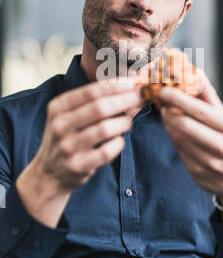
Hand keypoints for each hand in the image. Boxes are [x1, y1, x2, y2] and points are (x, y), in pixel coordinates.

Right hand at [16, 80, 142, 226]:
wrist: (49, 173)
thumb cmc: (66, 136)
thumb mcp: (67, 114)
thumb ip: (90, 100)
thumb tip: (125, 84)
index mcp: (58, 107)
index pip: (90, 92)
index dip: (114, 86)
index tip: (131, 83)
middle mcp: (60, 125)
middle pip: (99, 108)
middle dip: (124, 100)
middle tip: (139, 98)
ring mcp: (68, 147)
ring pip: (105, 129)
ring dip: (123, 123)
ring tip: (128, 122)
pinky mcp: (78, 165)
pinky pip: (107, 151)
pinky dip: (118, 144)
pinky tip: (118, 140)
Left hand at [158, 73, 222, 209]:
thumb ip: (211, 99)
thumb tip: (197, 74)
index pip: (202, 111)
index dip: (180, 99)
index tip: (166, 89)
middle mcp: (222, 146)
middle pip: (186, 125)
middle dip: (169, 111)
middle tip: (161, 100)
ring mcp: (209, 162)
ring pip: (179, 138)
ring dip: (168, 123)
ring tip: (165, 112)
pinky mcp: (197, 174)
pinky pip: (179, 151)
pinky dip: (173, 137)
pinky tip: (173, 129)